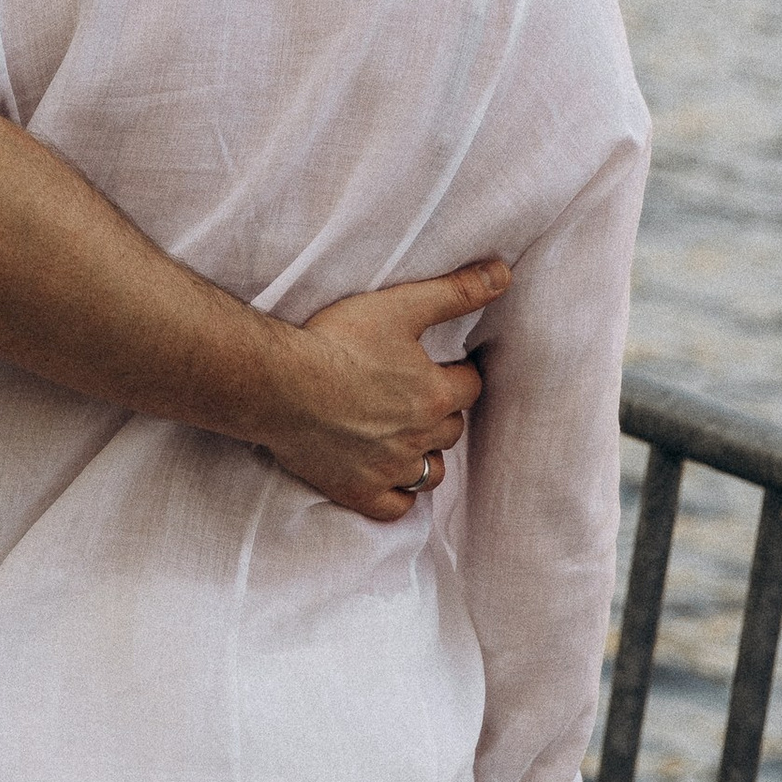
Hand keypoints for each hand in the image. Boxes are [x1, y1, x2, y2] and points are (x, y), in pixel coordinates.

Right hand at [250, 261, 503, 517]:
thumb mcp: (399, 306)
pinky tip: (390, 478)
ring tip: (408, 435)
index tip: (444, 364)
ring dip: (427, 454)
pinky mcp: (358, 491)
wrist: (278, 383)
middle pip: (452, 429)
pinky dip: (400, 495)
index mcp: (434, 395)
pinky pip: (396, 507)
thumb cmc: (336, 342)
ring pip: (431, 472)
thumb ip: (455, 291)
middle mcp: (419, 438)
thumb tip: (503, 273)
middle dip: (443, 412)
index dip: (458, 372)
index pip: (470, 386)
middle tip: (419, 394)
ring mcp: (389, 470)